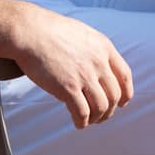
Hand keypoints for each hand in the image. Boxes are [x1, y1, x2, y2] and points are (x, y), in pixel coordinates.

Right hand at [10, 5, 133, 128]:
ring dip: (97, 118)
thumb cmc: (49, 30)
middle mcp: (98, 62)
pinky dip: (82, 122)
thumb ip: (93, 49)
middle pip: (114, 95)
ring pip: (101, 107)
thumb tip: (97, 66)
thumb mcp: (81, 33)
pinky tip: (78, 123)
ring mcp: (84, 76)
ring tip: (89, 121)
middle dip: (109, 110)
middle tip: (101, 116)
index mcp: (103, 47)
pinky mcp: (68, 88)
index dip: (126, 93)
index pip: (125, 76)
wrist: (28, 31)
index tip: (122, 103)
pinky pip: (82, 113)